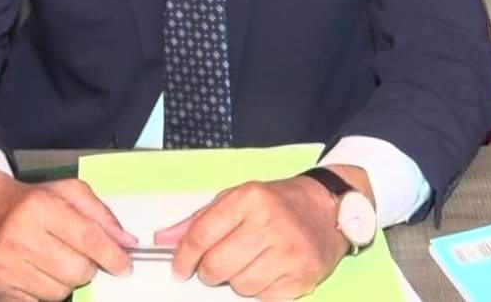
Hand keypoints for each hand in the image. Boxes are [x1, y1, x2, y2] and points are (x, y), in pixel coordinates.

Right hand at [0, 167, 136, 301]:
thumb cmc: (34, 200)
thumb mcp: (69, 192)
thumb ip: (101, 214)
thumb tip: (127, 242)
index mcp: (41, 206)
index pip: (87, 238)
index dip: (111, 255)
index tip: (125, 265)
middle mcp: (19, 235)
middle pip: (76, 270)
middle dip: (88, 267)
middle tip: (84, 257)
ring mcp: (5, 265)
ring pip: (58, 292)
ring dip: (67, 281)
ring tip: (58, 261)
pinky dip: (47, 291)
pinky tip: (41, 272)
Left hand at [154, 173, 355, 299]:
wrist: (327, 207)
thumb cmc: (277, 202)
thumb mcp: (237, 198)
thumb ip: (199, 219)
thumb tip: (163, 240)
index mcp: (249, 198)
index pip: (202, 234)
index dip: (184, 257)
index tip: (179, 269)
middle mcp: (269, 222)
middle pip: (217, 265)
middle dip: (209, 272)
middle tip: (216, 266)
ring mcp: (288, 251)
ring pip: (239, 286)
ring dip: (236, 281)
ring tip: (249, 263)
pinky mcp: (303, 276)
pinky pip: (263, 299)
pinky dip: (259, 291)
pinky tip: (267, 271)